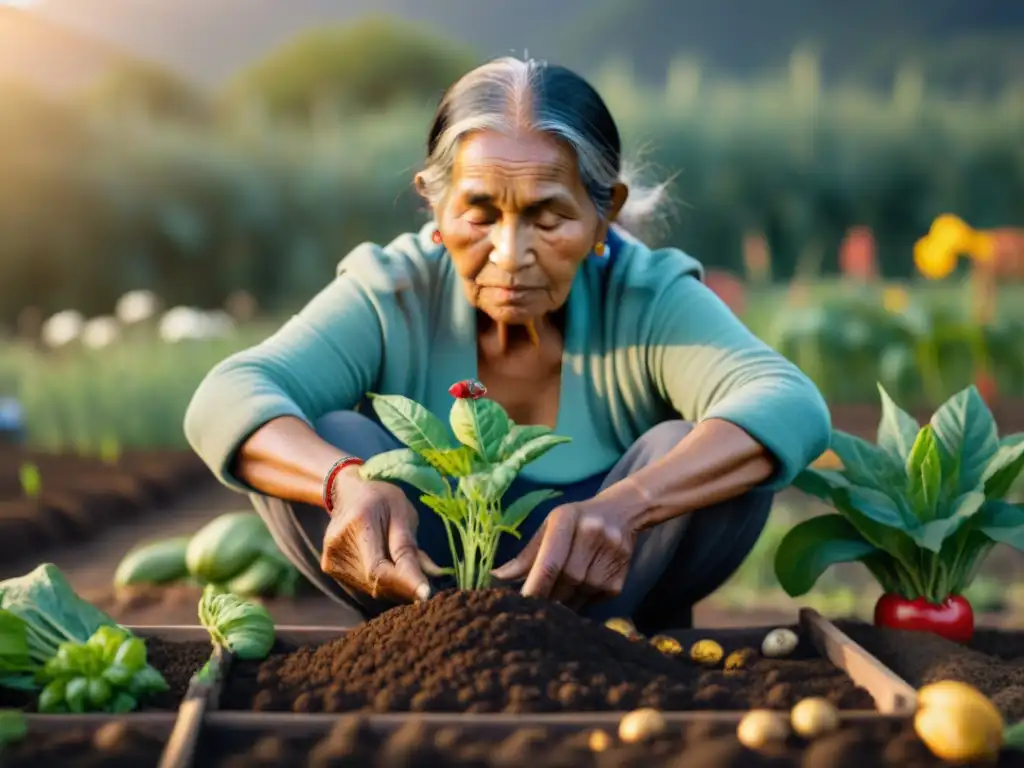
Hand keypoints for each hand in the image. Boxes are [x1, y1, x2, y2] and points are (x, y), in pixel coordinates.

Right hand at [321, 469, 442, 603]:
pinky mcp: (329, 568)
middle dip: (404, 586)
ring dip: (393, 586)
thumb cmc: (381, 499)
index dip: (403, 583)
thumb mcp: (403, 513)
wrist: (349, 493)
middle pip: (376, 582)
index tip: (426, 595)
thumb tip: (433, 577)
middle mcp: (338, 545)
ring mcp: (330, 559)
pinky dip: (381, 583)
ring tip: (404, 567)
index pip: (378, 568)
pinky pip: (363, 586)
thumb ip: (412, 548)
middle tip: (424, 582)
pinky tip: (388, 567)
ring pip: (371, 589)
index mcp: (358, 523)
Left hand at [490, 497, 640, 609]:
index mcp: (567, 519)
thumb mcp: (549, 527)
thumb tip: (496, 578)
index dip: (534, 587)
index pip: (550, 562)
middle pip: (564, 580)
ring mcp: (610, 557)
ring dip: (561, 603)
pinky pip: (592, 602)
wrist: (623, 512)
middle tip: (532, 606)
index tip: (519, 605)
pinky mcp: (620, 579)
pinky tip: (572, 595)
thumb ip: (526, 555)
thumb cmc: (575, 521)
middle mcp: (591, 535)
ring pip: (578, 594)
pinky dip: (577, 604)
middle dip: (546, 596)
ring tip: (551, 601)